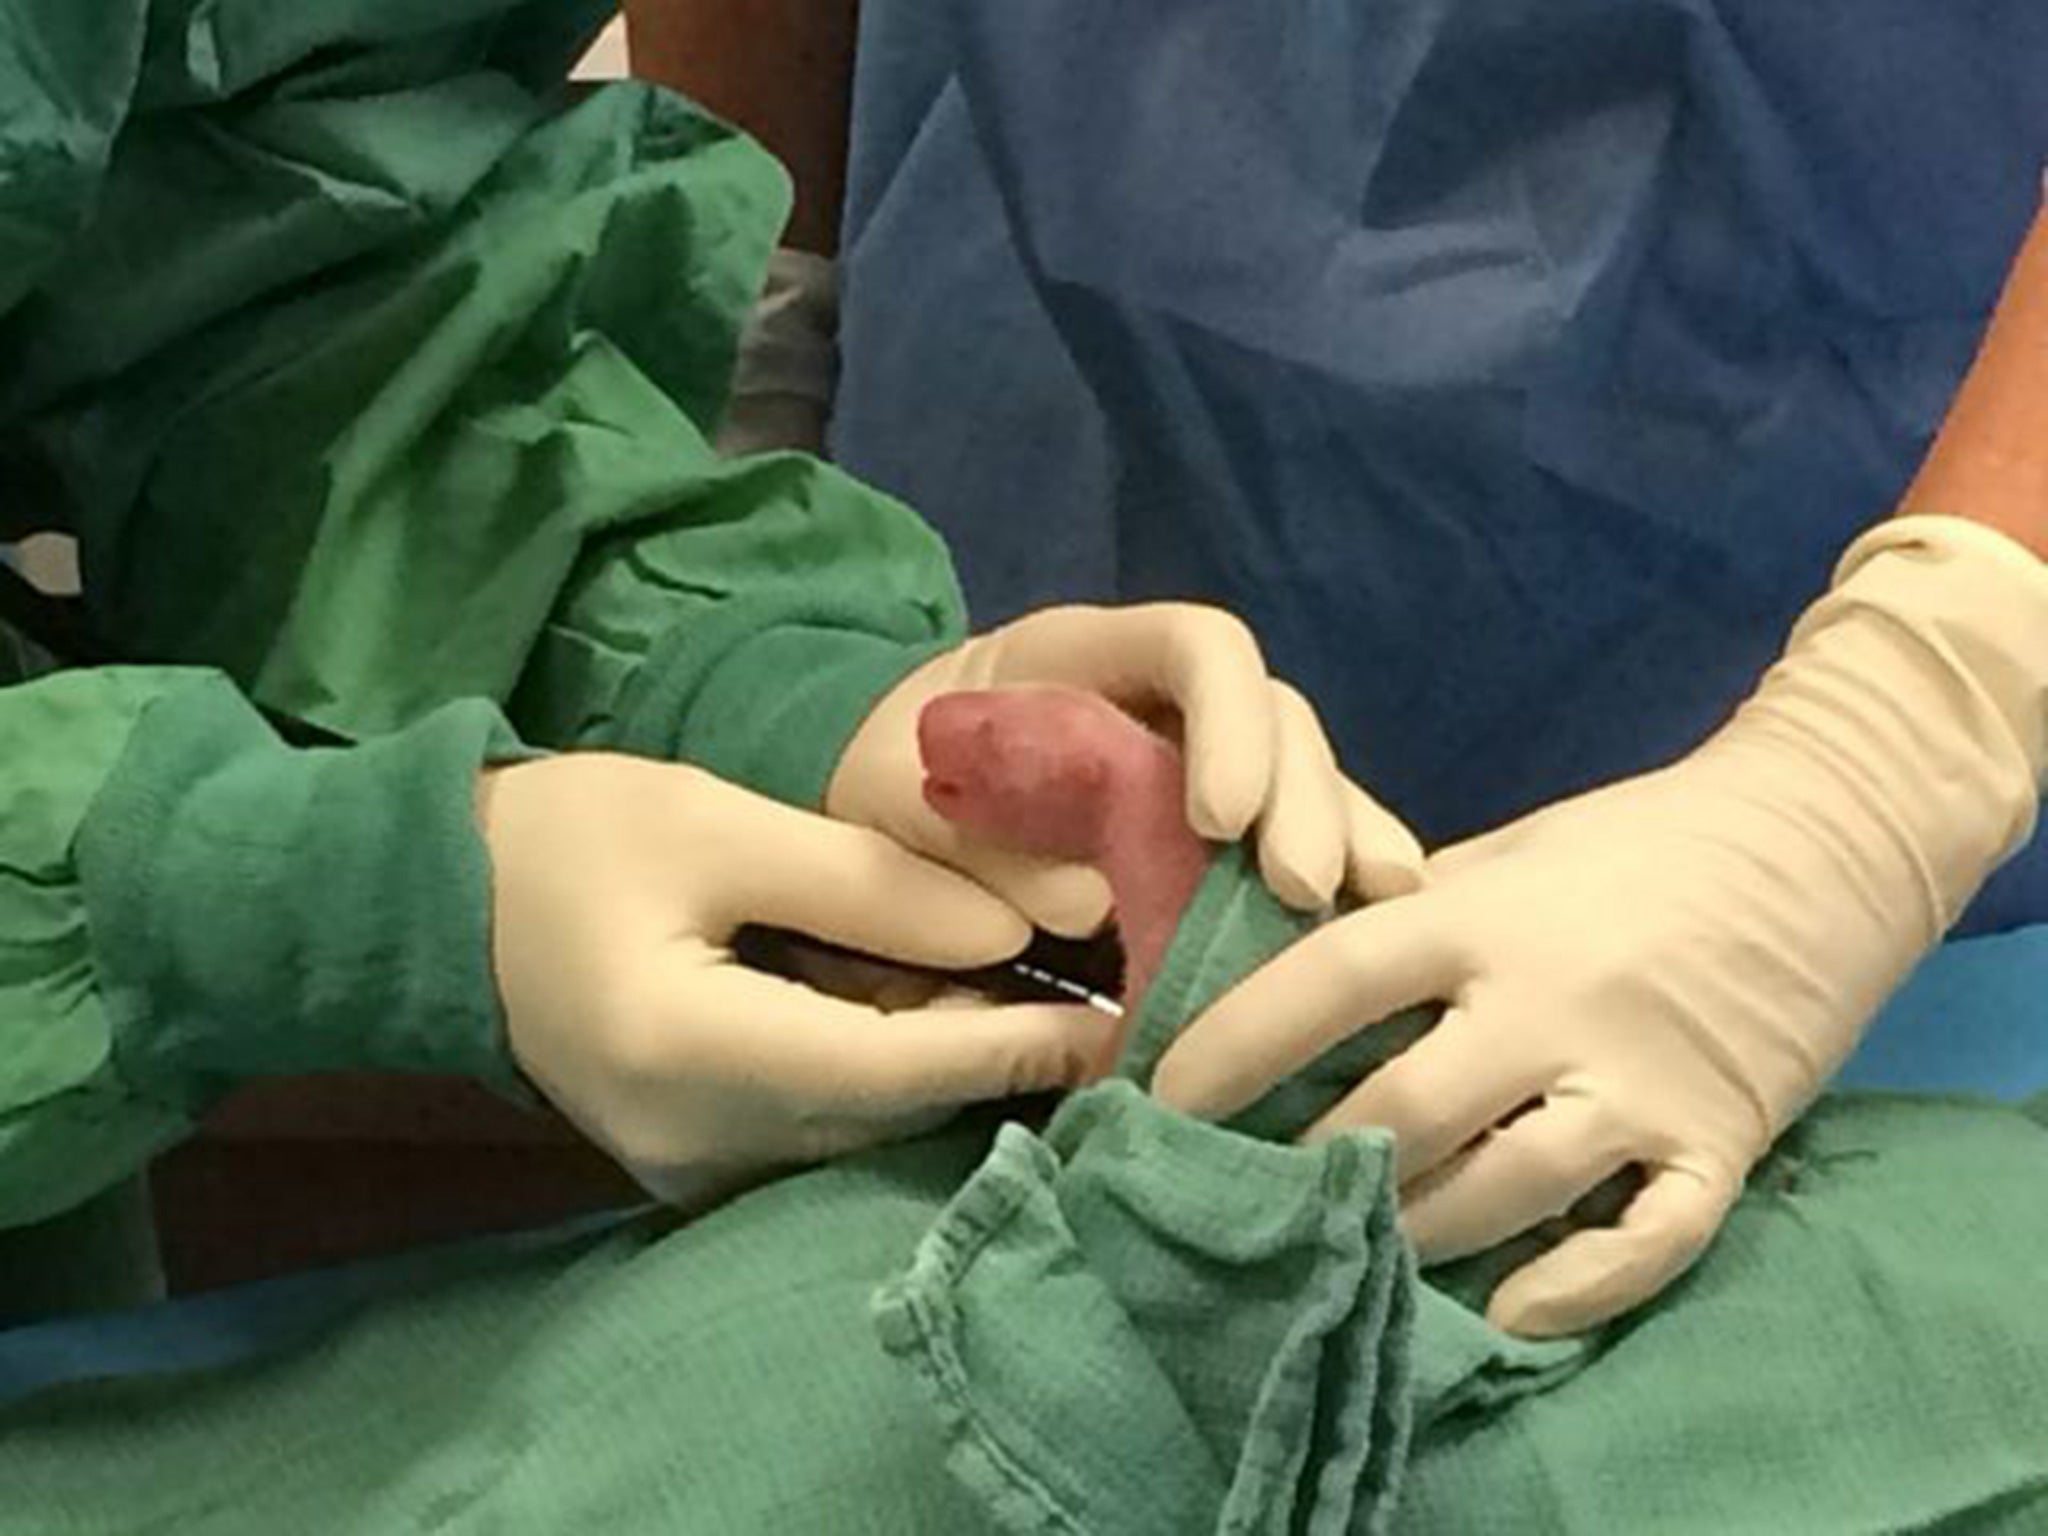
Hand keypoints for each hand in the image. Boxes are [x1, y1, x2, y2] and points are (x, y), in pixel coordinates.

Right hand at [478, 753, 1114, 1206]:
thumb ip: (870, 884)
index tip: (1126, 1017)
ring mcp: (690, 1171)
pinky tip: (932, 1011)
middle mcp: (698, 1143)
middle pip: (891, 1113)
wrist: (437, 908)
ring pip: (865, 1130)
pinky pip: (822, 1131)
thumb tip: (1020, 930)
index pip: (894, 1069)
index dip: (1017, 1046)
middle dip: (999, 1055)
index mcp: (692, 1051)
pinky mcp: (692, 1165)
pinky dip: (888, 1077)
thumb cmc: (571, 838)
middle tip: (1105, 992)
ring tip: (1038, 991)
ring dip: (949, 1066)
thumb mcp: (718, 827)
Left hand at [828, 603, 1422, 934]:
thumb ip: (990, 849)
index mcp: (1080, 653)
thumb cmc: (881, 784)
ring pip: (1301, 774)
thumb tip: (1087, 906)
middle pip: (1273, 714)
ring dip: (1342, 838)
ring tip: (1377, 908)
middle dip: (1303, 798)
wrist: (875, 790)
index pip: (1198, 646)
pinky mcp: (1216, 822)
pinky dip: (1331, 875)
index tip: (1221, 823)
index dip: (1229, 725)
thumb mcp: (904, 811)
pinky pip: (1289, 835)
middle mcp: (1159, 692)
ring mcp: (1199, 752)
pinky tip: (1366, 929)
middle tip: (1308, 891)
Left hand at [1155, 519, 2047, 1335]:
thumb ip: (1411, 908)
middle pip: (1402, 1111)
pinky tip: (1502, 1308)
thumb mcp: (1511, 849)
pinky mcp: (1721, 1139)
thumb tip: (1290, 952)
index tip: (1162, 1094)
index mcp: (1488, 917)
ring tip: (1344, 1248)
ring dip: (1411, 1230)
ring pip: (1501, 1189)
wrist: (1825, 834)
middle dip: (1308, 1163)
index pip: (1334, 979)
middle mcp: (1554, 1003)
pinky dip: (1573, 1287)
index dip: (1236, 1040)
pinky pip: (1644, 1240)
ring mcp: (1641, 1079)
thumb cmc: (1642, 839)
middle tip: (1238, 1195)